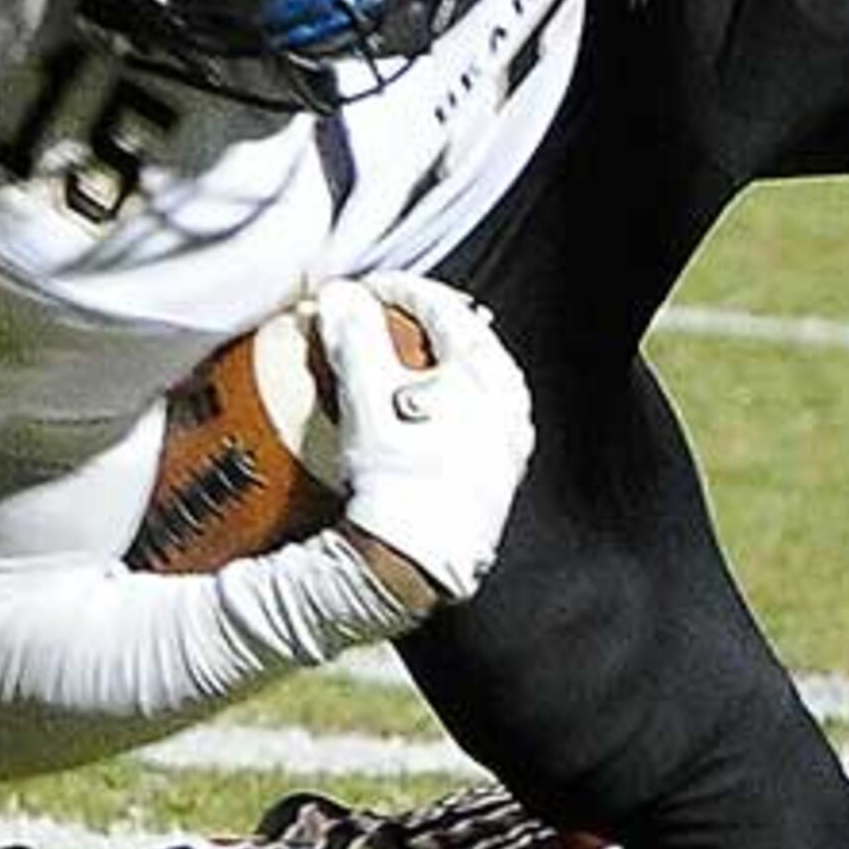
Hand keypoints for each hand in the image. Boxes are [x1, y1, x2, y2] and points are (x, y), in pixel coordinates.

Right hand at [314, 272, 530, 609]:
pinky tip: (423, 421)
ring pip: (476, 381)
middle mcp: (509, 400)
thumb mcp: (366, 396)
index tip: (362, 292)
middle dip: (422, 323)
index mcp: (486, 370)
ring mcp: (510, 440)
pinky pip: (477, 421)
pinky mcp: (500, 475)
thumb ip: (353, 338)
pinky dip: (447, 407)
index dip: (397, 290)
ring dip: (438, 366)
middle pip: (466, 340)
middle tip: (383, 320)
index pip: (442, 306)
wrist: (422, 558)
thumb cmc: (400, 472)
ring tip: (403, 368)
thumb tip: (339, 296)